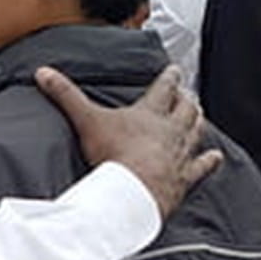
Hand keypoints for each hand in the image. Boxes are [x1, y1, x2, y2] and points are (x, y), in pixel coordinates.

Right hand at [35, 65, 222, 219]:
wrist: (134, 189)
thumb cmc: (113, 154)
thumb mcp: (86, 119)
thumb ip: (65, 95)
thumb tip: (43, 73)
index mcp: (149, 113)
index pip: (163, 88)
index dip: (169, 78)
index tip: (175, 69)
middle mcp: (170, 130)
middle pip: (185, 109)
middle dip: (187, 99)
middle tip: (188, 92)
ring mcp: (180, 154)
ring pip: (196, 132)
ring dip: (198, 121)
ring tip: (200, 114)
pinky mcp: (184, 177)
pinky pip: (202, 165)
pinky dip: (210, 160)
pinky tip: (217, 156)